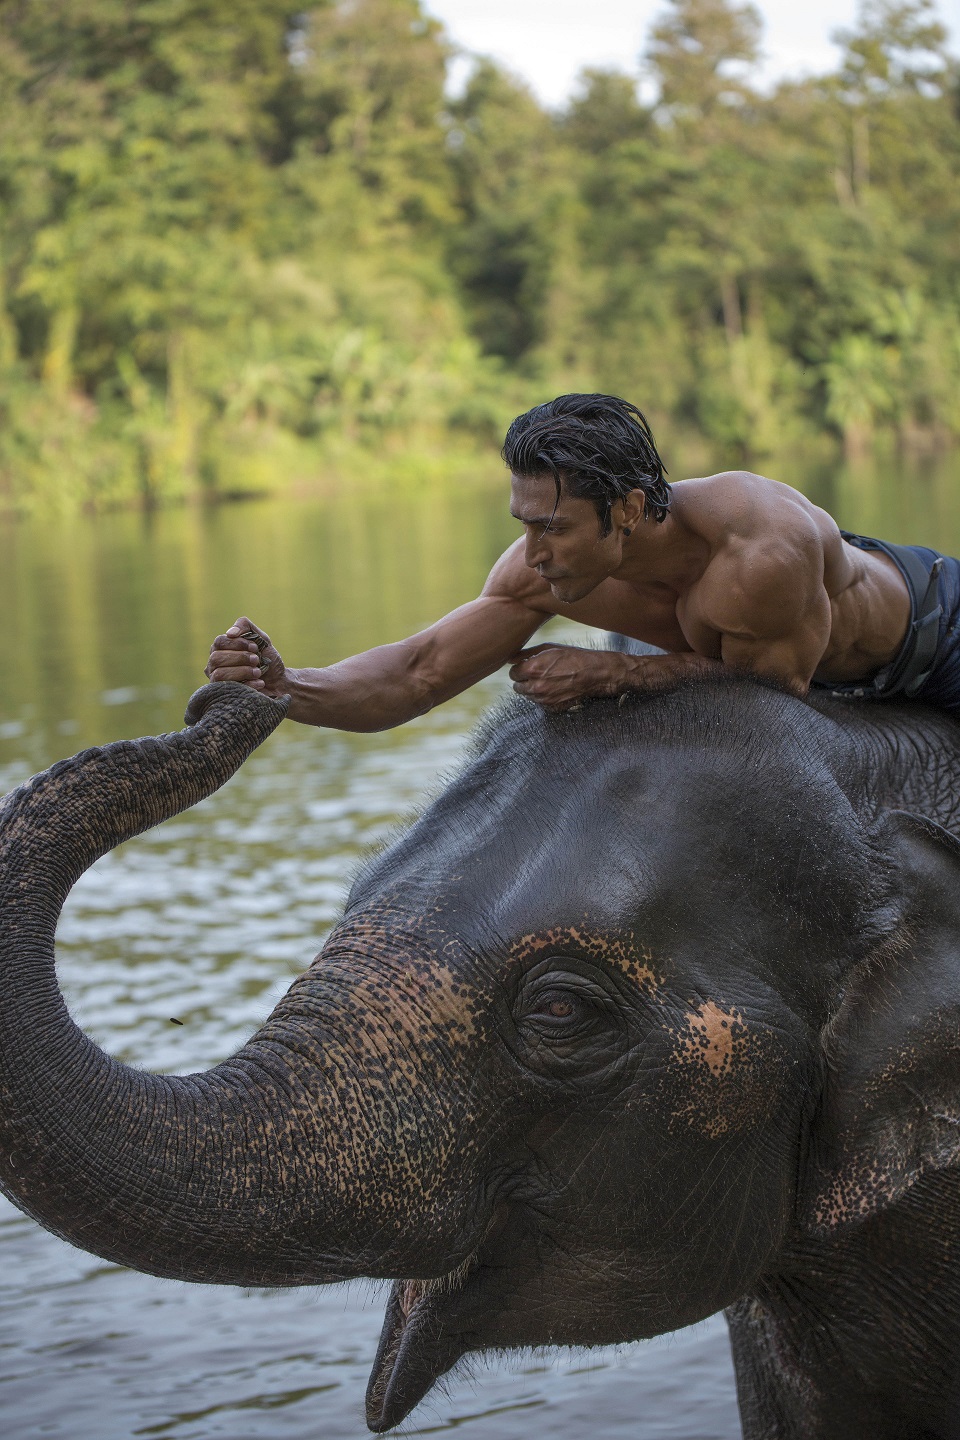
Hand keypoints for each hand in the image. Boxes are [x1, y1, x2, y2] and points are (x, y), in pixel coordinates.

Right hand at [205, 616, 286, 695]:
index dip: (237, 643)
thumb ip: (245, 626)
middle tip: (256, 660)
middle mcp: (214, 664)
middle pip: (216, 658)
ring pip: (219, 674)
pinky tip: (259, 683)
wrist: (279, 681)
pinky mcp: (225, 695)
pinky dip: (248, 684)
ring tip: (258, 672)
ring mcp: (217, 681)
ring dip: (242, 671)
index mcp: (221, 649)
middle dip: (240, 658)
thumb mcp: (260, 638)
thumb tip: (230, 633)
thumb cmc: (266, 659)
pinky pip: (229, 689)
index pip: (219, 642)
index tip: (255, 647)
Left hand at [508, 645, 632, 709]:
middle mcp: (535, 686)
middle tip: (537, 674)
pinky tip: (554, 688)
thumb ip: (526, 653)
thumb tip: (510, 658)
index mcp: (532, 669)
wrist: (594, 673)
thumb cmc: (572, 657)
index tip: (528, 666)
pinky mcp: (551, 708)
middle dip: (524, 680)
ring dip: (533, 689)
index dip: (520, 669)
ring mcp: (543, 699)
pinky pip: (539, 703)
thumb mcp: (548, 648)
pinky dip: (543, 697)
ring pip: (528, 696)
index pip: (513, 673)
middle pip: (517, 687)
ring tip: (548, 680)